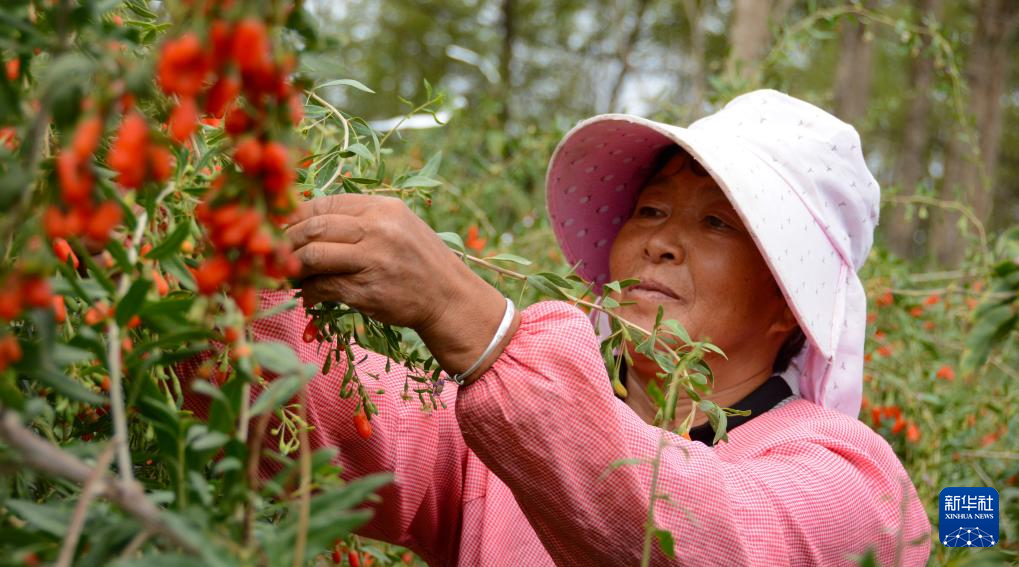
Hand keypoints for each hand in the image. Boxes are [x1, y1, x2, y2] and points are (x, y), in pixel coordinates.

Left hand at [285, 194, 517, 381]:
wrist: (450, 298)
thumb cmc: (420, 262)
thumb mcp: (398, 225)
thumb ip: (360, 218)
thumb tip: (307, 220)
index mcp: (383, 207)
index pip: (325, 203)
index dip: (295, 215)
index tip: (280, 227)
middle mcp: (378, 229)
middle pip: (313, 227)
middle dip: (286, 240)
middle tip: (274, 252)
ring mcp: (373, 260)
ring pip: (313, 256)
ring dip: (292, 267)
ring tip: (287, 274)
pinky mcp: (367, 291)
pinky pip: (323, 287)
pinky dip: (309, 291)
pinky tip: (308, 294)